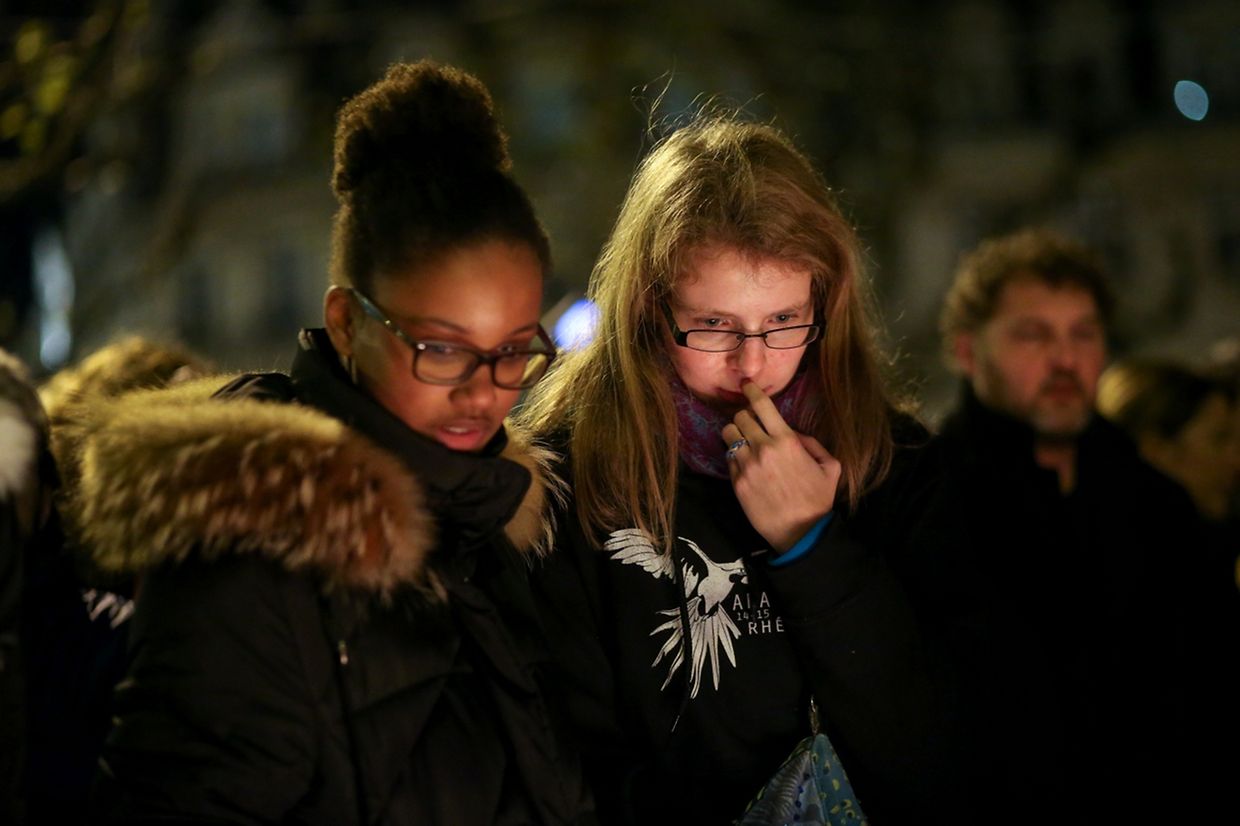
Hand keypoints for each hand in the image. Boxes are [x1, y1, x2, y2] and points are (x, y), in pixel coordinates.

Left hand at [720, 380, 840, 552]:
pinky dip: (735, 457)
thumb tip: (792, 433)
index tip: (746, 385)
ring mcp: (746, 465)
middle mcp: (763, 448)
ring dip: (735, 434)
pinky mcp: (736, 482)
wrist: (800, 532)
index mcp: (786, 441)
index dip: (752, 391)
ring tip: (744, 442)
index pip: (762, 405)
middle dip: (745, 417)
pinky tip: (746, 465)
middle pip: (740, 417)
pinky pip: (728, 459)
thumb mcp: (830, 466)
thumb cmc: (818, 499)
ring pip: (728, 435)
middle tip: (751, 425)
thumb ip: (811, 443)